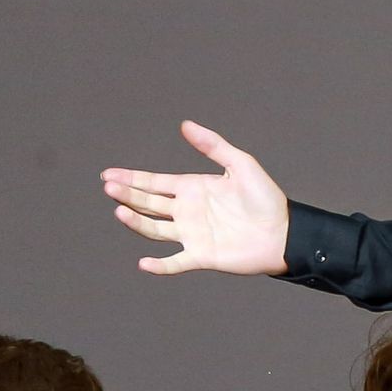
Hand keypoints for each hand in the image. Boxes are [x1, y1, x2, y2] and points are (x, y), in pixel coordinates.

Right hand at [102, 122, 293, 275]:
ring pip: (155, 229)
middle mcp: (187, 211)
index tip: (107, 175)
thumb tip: (184, 124)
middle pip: (148, 203)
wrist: (284, 233)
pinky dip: (160, 266)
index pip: (153, 183)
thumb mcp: (240, 164)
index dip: (130, 178)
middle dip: (127, 195)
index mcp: (192, 188)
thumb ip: (213, 145)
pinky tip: (144, 263)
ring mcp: (192, 234)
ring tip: (120, 212)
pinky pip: (176, 262)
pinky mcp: (202, 256)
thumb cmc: (266, 198)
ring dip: (136, 222)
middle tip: (108, 188)